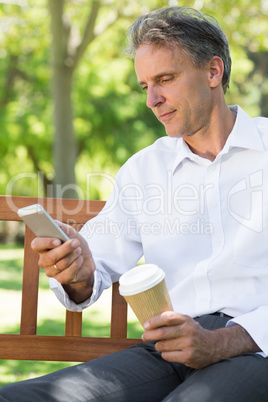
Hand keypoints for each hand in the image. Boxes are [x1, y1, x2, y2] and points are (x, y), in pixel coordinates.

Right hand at [31, 221, 94, 303]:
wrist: (85, 259)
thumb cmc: (74, 244)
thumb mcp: (69, 232)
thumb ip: (60, 226)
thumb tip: (54, 223)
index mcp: (42, 247)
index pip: (36, 245)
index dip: (46, 242)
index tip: (58, 240)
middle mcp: (44, 260)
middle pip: (51, 256)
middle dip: (66, 248)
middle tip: (76, 242)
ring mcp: (51, 271)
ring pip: (62, 263)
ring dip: (74, 255)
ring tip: (78, 251)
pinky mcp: (61, 280)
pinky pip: (69, 272)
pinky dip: (77, 264)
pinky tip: (80, 260)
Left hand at [141, 311, 259, 368]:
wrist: (213, 346)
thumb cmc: (194, 332)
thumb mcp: (186, 321)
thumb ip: (172, 319)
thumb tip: (149, 321)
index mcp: (186, 319)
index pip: (166, 317)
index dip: (154, 321)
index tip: (145, 325)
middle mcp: (188, 331)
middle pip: (162, 332)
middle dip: (149, 335)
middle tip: (144, 336)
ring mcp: (188, 344)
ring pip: (163, 345)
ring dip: (158, 345)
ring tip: (159, 344)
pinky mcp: (188, 357)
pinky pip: (168, 356)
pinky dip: (164, 354)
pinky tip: (168, 352)